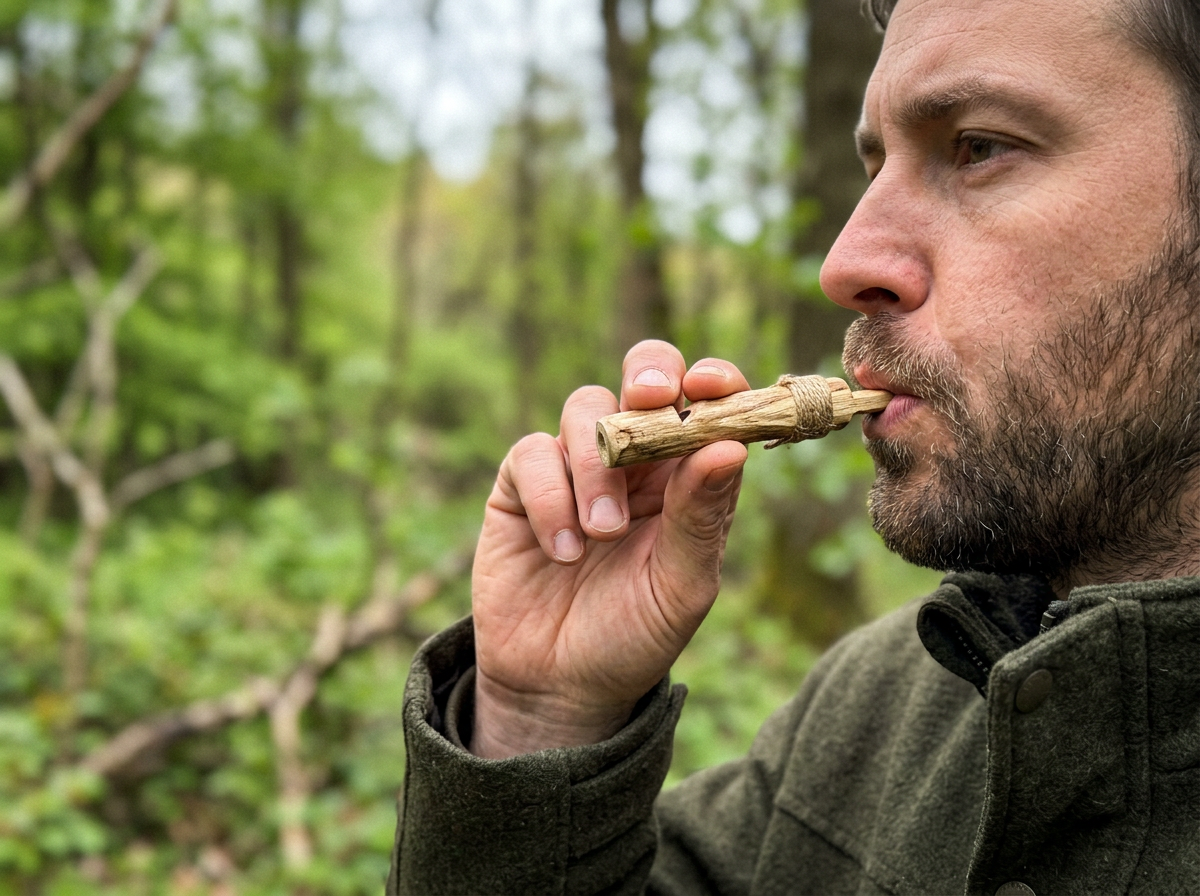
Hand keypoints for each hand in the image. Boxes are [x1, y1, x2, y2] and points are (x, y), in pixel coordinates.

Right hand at [470, 340, 749, 757]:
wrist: (558, 685)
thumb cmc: (635, 635)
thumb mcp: (681, 585)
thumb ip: (701, 516)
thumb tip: (729, 446)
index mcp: (687, 476)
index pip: (708, 404)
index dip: (714, 382)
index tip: (709, 387)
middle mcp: (636, 459)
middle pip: (645, 374)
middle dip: (649, 373)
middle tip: (649, 396)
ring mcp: (577, 466)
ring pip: (585, 408)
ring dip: (597, 465)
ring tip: (602, 535)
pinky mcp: (522, 484)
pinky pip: (532, 453)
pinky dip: (549, 497)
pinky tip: (561, 552)